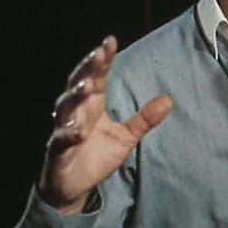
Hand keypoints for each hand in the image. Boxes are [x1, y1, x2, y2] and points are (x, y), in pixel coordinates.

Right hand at [38, 35, 172, 213]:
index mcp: (93, 104)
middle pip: (78, 83)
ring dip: (75, 96)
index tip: (110, 41)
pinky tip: (79, 131)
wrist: (74, 187)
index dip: (103, 59)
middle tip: (98, 53)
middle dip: (87, 68)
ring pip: (66, 107)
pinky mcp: (57, 151)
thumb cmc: (96, 155)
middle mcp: (77, 112)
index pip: (97, 76)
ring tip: (87, 86)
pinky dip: (69, 134)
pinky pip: (61, 140)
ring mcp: (64, 129)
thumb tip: (169, 99)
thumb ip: (145, 118)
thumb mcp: (126, 136)